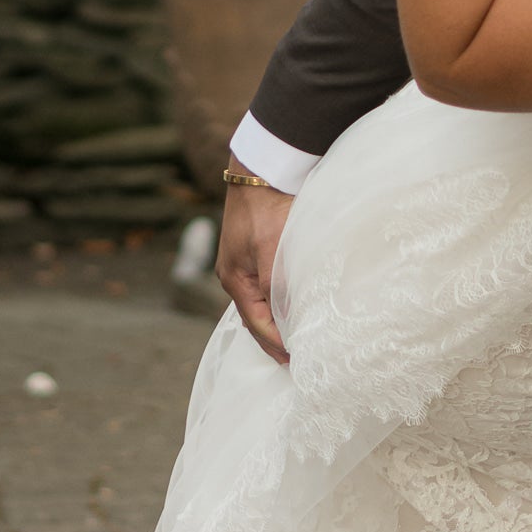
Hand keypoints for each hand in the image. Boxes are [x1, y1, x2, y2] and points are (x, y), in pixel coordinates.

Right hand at [217, 178, 292, 361]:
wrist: (262, 171)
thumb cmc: (267, 210)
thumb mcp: (272, 252)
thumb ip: (277, 288)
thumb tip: (286, 321)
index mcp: (235, 280)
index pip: (257, 325)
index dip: (277, 344)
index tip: (295, 360)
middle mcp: (235, 275)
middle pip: (255, 317)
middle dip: (274, 338)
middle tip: (296, 359)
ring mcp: (243, 263)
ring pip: (260, 302)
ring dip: (276, 320)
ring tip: (295, 338)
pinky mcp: (254, 251)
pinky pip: (264, 286)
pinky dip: (276, 302)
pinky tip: (288, 306)